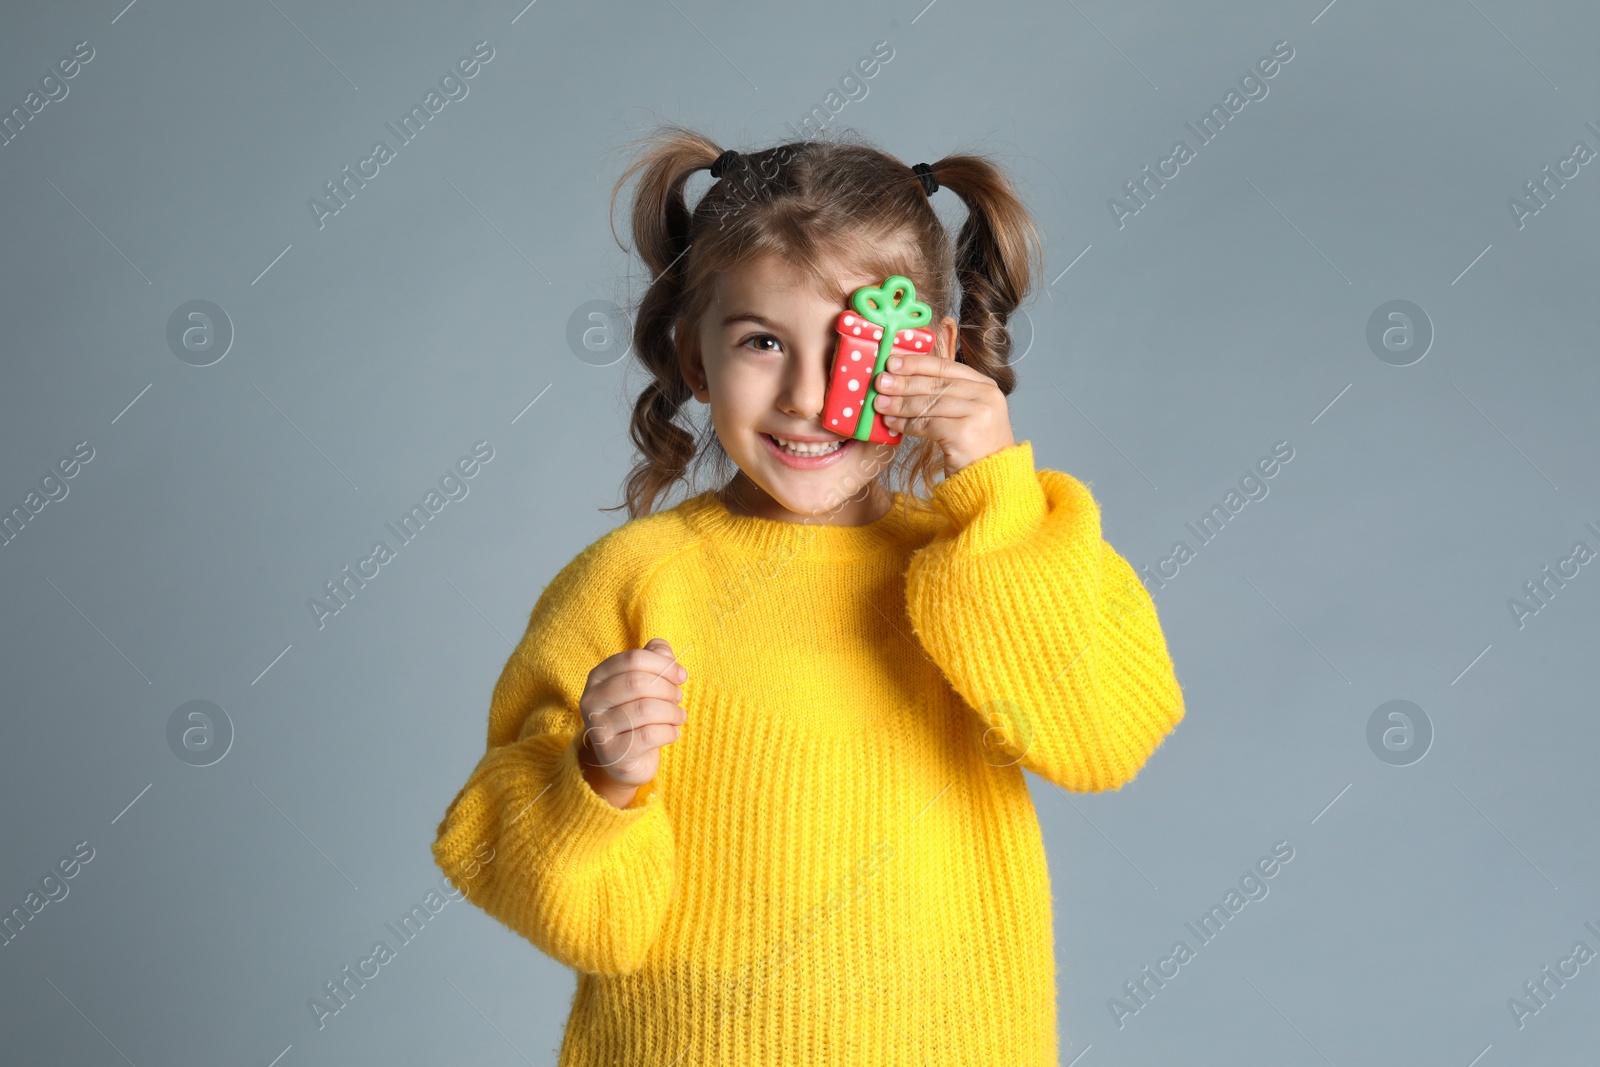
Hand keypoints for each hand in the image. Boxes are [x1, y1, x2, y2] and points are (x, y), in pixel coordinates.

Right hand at [577, 638, 687, 807]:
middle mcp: (591, 700)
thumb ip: (654, 658)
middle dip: (667, 689)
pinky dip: (669, 732)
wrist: (625, 759)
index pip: (633, 659)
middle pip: (637, 682)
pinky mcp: (612, 753)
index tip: (681, 676)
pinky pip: (648, 736)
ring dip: (672, 712)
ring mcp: (598, 728)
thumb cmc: (637, 713)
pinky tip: (673, 733)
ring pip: (645, 709)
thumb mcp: (645, 682)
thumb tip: (663, 650)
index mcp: (598, 676)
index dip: (663, 665)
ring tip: (679, 716)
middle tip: (678, 697)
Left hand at [871, 352, 1014, 476]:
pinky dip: (907, 424)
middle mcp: (987, 395)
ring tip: (880, 404)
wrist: (991, 482)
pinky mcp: (965, 433)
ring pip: (929, 403)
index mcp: (986, 385)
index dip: (916, 363)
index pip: (946, 367)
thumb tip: (902, 379)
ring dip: (900, 404)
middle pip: (936, 384)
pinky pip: (928, 424)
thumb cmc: (974, 449)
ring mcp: (979, 413)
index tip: (892, 361)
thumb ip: (944, 396)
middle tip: (879, 382)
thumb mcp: (965, 414)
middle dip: (904, 382)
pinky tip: (892, 424)